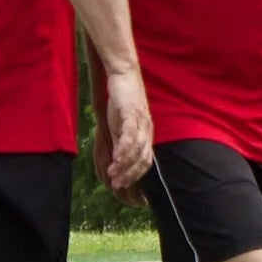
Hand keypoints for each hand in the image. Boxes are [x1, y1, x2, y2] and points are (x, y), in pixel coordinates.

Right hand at [102, 69, 152, 191]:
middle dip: (130, 175)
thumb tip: (117, 162)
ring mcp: (141, 121)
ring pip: (137, 150)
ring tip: (114, 176)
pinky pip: (130, 135)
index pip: (145, 161)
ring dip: (125, 165)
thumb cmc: (121, 100)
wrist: (123, 74)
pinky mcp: (131, 112)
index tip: (123, 186)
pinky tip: (116, 159)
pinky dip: (124, 149)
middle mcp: (147, 130)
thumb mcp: (120, 125)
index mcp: (146, 135)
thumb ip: (120, 142)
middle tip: (117, 186)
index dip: (135, 176)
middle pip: (143, 159)